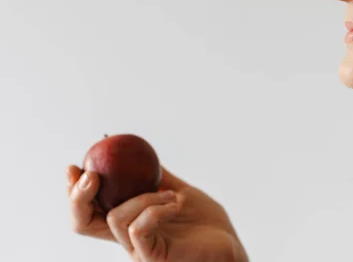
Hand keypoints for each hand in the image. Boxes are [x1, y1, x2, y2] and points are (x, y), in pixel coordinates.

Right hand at [66, 165, 248, 261]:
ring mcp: (139, 250)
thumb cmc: (204, 223)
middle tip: (91, 174)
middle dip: (78, 196)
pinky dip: (155, 208)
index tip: (75, 166)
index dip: (75, 191)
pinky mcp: (154, 258)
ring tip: (172, 194)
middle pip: (83, 222)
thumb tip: (138, 151)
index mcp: (129, 222)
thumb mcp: (176, 192)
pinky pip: (139, 229)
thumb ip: (156, 178)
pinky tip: (175, 203)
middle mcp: (127, 239)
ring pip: (115, 218)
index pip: (90, 211)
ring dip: (143, 196)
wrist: (227, 245)